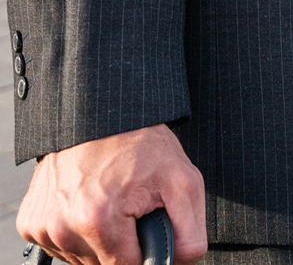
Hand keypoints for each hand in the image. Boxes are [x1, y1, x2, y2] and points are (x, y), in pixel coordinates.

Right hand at [17, 124, 204, 264]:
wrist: (102, 115)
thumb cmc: (140, 143)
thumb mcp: (182, 181)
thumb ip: (190, 233)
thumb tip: (182, 263)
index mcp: (98, 220)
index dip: (144, 247)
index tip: (146, 221)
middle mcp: (63, 227)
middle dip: (122, 242)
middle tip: (129, 205)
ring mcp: (43, 226)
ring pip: (81, 259)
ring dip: (98, 239)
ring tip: (109, 201)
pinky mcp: (30, 223)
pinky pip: (60, 245)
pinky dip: (76, 231)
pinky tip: (88, 202)